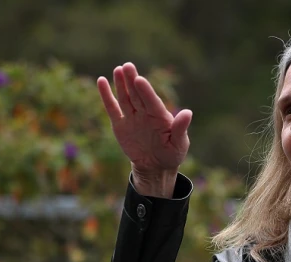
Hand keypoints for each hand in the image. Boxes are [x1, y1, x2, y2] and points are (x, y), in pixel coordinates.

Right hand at [97, 63, 192, 196]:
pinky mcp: (120, 125)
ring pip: (125, 98)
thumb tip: (188, 113)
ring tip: (118, 70)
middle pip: (137, 95)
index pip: (152, 101)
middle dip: (132, 81)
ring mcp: (132, 117)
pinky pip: (112, 109)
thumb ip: (180, 128)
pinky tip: (102, 81)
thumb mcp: (179, 144)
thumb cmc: (171, 154)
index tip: (139, 79)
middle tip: (127, 66)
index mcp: (160, 116)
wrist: (156, 166)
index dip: (146, 91)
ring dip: (121, 84)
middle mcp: (145, 113)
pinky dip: (106, 96)